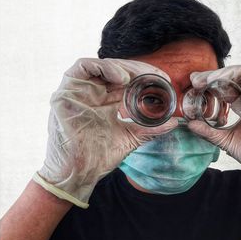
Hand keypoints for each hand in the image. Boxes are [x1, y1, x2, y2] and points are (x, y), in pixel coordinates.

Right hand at [33, 58, 177, 207]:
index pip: (126, 80)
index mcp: (105, 101)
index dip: (144, 75)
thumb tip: (174, 123)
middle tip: (155, 76)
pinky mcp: (65, 93)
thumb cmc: (100, 158)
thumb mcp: (131, 139)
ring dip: (122, 67)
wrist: (80, 174)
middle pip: (115, 70)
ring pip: (101, 66)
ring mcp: (78, 91)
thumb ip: (150, 130)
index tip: (163, 79)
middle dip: (137, 70)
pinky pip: (81, 67)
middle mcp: (92, 93)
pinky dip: (104, 68)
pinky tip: (122, 79)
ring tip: (137, 77)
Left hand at [188, 64, 240, 213]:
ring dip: (231, 73)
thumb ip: (209, 132)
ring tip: (215, 80)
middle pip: (233, 77)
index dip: (210, 82)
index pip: (224, 86)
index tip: (194, 84)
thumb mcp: (227, 140)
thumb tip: (190, 125)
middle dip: (215, 76)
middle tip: (198, 81)